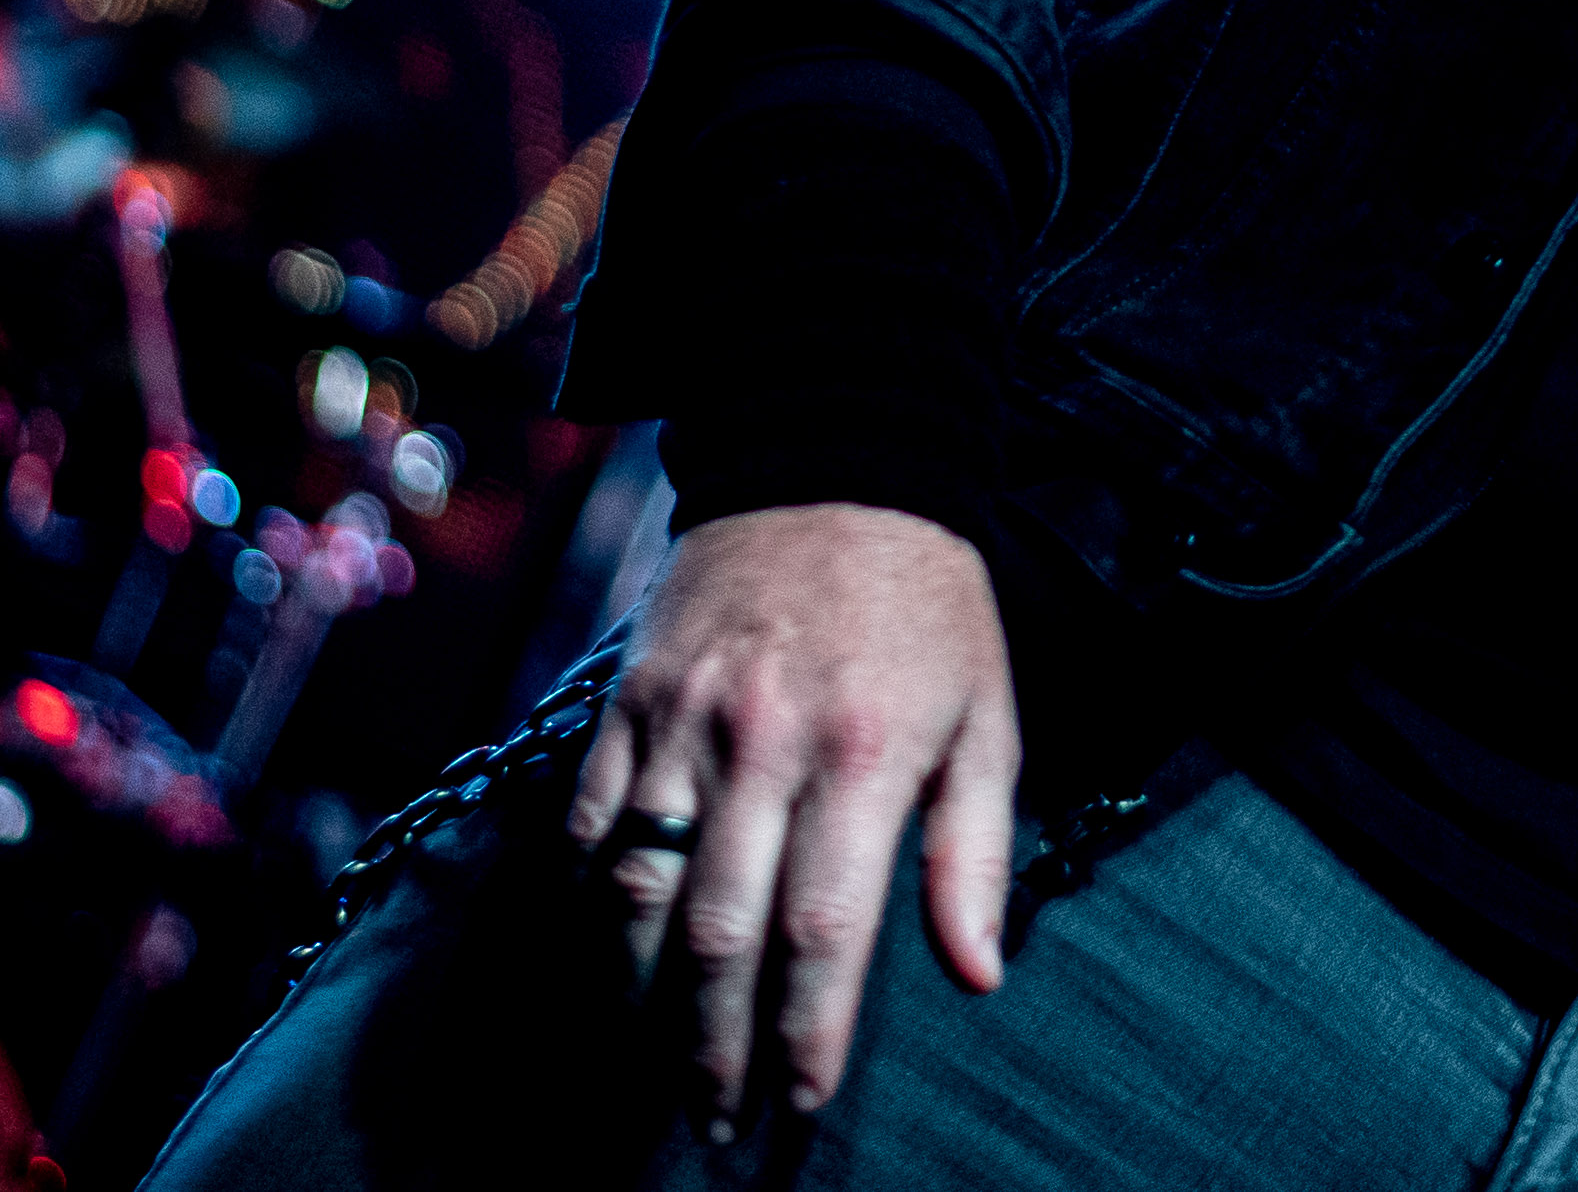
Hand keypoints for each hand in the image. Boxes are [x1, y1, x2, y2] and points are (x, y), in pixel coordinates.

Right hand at [565, 501, 1017, 1135]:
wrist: (835, 460)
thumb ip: (974, 853)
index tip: (797, 1102)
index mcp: (866, 756)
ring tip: (660, 1061)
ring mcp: (684, 722)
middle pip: (717, 933)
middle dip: (713, 1045)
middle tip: (716, 1117)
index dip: (804, 1034)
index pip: (824, 933)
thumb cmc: (928, 605)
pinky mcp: (628, 700)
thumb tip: (976, 973)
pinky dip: (594, 900)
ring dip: (641, 996)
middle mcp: (765, 745)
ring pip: (638, 891)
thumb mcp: (987, 717)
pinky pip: (590, 823)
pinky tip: (612, 953)